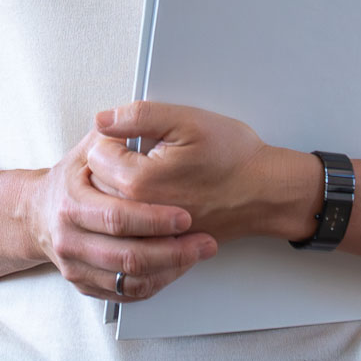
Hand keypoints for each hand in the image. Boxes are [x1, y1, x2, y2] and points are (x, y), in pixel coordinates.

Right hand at [23, 127, 217, 302]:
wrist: (38, 213)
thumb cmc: (72, 179)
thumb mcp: (88, 149)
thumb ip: (111, 135)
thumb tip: (120, 117)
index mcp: (72, 203)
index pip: (117, 217)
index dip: (154, 220)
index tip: (185, 216)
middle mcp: (70, 238)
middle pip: (127, 256)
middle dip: (172, 251)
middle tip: (202, 241)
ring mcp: (76, 265)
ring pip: (129, 280)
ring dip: (170, 270)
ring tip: (197, 253)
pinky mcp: (85, 284)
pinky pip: (125, 293)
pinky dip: (155, 283)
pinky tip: (176, 267)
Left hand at [86, 102, 290, 242]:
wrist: (264, 192)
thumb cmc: (234, 158)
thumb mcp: (187, 120)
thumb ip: (138, 116)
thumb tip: (103, 120)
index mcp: (139, 182)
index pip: (95, 153)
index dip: (114, 137)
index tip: (136, 136)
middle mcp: (139, 214)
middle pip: (97, 183)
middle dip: (113, 163)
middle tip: (145, 152)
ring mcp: (149, 233)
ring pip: (110, 207)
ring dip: (120, 188)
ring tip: (150, 173)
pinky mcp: (161, 243)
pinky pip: (130, 228)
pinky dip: (134, 212)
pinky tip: (155, 197)